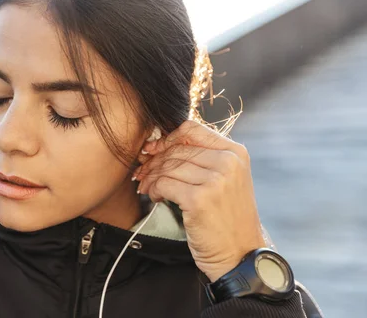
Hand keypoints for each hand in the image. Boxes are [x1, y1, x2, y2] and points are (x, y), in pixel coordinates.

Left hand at [134, 120, 265, 281]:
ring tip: (146, 186)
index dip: (167, 138)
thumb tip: (160, 143)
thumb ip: (204, 159)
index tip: (152, 150)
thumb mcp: (226, 180)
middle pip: (177, 149)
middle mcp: (228, 162)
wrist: (241, 254)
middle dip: (154, 160)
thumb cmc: (228, 218)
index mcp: (235, 152)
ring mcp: (215, 180)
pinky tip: (155, 197)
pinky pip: (164, 184)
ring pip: (168, 167)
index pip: (192, 129)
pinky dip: (154, 190)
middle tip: (141, 171)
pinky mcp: (199, 199)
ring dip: (151, 177)